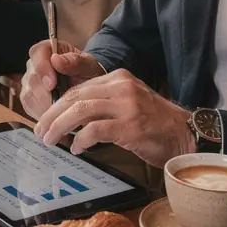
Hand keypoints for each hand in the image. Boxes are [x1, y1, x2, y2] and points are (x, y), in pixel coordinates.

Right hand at [20, 40, 105, 119]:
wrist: (88, 88)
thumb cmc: (87, 73)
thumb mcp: (88, 65)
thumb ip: (75, 61)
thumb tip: (56, 60)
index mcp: (47, 49)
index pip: (37, 53)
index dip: (42, 69)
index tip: (53, 84)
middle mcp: (34, 64)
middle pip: (32, 78)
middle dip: (46, 94)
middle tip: (62, 105)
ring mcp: (29, 82)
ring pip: (28, 95)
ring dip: (45, 106)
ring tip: (62, 112)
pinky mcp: (28, 98)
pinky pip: (29, 107)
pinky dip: (42, 114)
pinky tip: (56, 117)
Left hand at [33, 68, 193, 166]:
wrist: (186, 135)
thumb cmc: (155, 124)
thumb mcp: (128, 104)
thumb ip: (104, 104)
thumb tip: (72, 118)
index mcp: (119, 78)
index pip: (79, 88)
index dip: (58, 104)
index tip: (46, 119)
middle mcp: (122, 87)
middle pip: (75, 96)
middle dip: (53, 115)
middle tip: (40, 131)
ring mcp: (127, 105)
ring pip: (81, 111)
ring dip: (60, 126)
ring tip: (50, 140)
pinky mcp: (131, 126)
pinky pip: (95, 130)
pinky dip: (81, 139)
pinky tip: (76, 148)